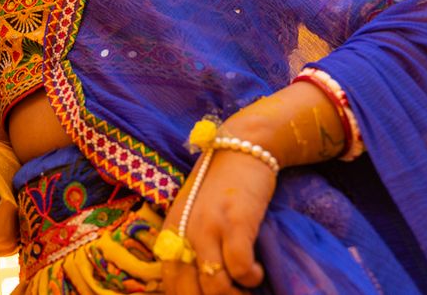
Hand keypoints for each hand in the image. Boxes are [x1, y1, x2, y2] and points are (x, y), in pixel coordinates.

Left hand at [159, 150, 275, 294]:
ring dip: (235, 294)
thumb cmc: (220, 185)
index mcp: (170, 233)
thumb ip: (190, 245)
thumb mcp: (194, 215)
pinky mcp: (236, 221)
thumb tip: (199, 282)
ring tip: (246, 285)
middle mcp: (184, 232)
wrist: (241, 146)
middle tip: (234, 293)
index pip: (170, 284)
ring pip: (216, 287)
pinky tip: (257, 270)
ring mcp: (209, 226)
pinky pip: (241, 268)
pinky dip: (251, 277)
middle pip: (190, 291)